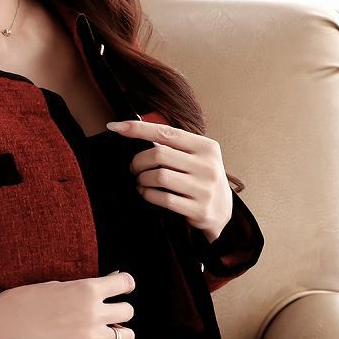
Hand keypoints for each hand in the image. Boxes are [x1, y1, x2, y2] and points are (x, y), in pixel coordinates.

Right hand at [0, 271, 136, 338]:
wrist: (3, 328)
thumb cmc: (23, 302)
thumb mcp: (55, 285)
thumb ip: (81, 288)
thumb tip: (102, 287)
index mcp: (87, 288)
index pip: (125, 282)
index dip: (125, 285)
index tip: (121, 289)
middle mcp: (94, 311)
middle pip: (128, 311)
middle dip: (120, 312)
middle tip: (107, 315)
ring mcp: (90, 337)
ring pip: (128, 336)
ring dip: (121, 335)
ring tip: (107, 334)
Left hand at [107, 118, 232, 241]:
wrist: (222, 211)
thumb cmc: (201, 178)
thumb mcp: (196, 156)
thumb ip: (173, 145)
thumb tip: (134, 128)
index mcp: (206, 146)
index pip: (166, 132)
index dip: (139, 129)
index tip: (116, 127)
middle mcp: (208, 165)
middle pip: (159, 154)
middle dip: (138, 161)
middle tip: (134, 168)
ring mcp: (204, 188)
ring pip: (159, 176)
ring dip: (142, 179)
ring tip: (141, 182)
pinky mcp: (199, 209)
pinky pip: (163, 198)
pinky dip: (148, 194)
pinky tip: (146, 193)